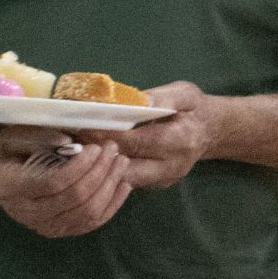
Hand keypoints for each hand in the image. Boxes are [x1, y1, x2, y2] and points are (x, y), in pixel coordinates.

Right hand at [0, 130, 132, 238]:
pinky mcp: (59, 231)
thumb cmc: (4, 152)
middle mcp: (27, 213)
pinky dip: (112, 205)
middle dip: (100, 172)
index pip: (54, 182)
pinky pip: (91, 223)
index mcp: (12, 187)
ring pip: (87, 212)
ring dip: (109, 186)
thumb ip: (38, 138)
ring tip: (121, 163)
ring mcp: (44, 226)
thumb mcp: (12, 137)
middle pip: (75, 198)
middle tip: (113, 150)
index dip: (80, 166)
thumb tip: (68, 141)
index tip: (96, 147)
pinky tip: (123, 185)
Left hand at [86, 81, 218, 189]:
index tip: (79, 124)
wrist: (210, 132)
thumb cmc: (194, 110)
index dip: (105, 134)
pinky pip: (125, 180)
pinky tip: (88, 156)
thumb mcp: (186, 94)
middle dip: (95, 153)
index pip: (135, 140)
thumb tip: (140, 100)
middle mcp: (171, 166)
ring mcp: (163, 179)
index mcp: (180, 141)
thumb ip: (164, 97)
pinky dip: (105, 169)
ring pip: (121, 178)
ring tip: (73, 148)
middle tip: (67, 139)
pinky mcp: (155, 185)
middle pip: (124, 165)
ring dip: (97, 165)